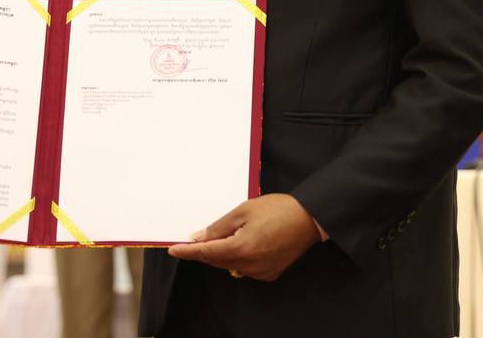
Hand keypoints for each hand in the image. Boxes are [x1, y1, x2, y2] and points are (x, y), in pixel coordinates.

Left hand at [168, 193, 320, 281]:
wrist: (308, 219)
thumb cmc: (276, 209)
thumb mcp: (243, 211)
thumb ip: (218, 227)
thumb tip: (198, 238)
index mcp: (242, 248)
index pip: (207, 253)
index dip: (188, 251)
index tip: (173, 249)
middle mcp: (250, 264)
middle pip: (217, 261)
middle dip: (203, 251)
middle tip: (192, 240)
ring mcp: (261, 272)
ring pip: (230, 266)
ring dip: (220, 255)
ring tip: (221, 238)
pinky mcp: (269, 274)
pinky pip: (245, 268)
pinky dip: (237, 259)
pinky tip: (239, 245)